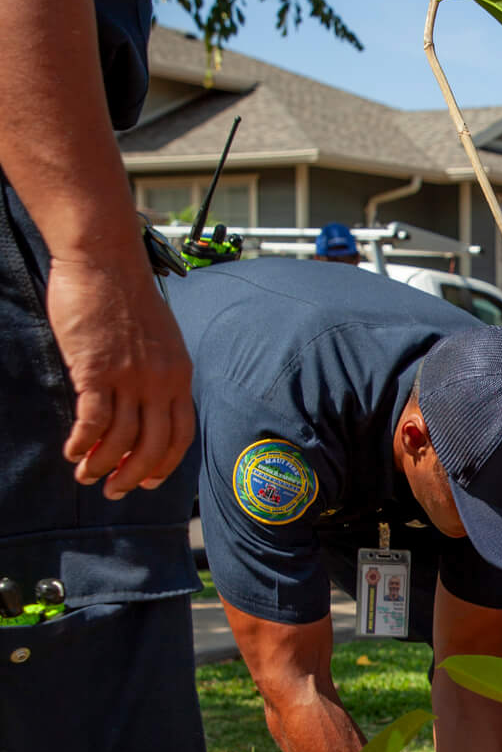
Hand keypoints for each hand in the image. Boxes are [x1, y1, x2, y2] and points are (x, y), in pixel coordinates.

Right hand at [45, 240, 193, 496]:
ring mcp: (130, 378)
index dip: (165, 463)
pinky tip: (71, 451)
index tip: (149, 480)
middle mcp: (160, 381)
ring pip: (119, 440)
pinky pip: (91, 422)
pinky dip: (82, 443)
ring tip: (85, 476)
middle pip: (153, 446)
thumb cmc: (125, 294)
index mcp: (179, 374)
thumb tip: (142, 402)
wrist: (105, 259)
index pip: (181, 434)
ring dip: (101, 465)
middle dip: (133, 477)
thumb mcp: (159, 337)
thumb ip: (156, 370)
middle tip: (114, 492)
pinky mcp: (97, 371)